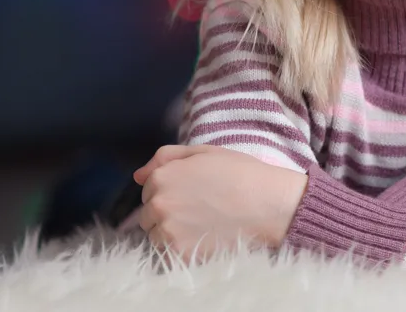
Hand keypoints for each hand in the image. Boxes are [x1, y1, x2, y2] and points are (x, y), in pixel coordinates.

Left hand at [132, 144, 308, 262]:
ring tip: (203, 224)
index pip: (149, 189)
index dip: (171, 190)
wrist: (268, 204)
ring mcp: (167, 230)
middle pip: (148, 214)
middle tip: (200, 209)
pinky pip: (168, 254)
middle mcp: (159, 204)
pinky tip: (205, 237)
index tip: (193, 193)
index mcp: (163, 177)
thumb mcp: (205, 152)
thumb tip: (137, 176)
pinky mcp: (178, 254)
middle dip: (168, 212)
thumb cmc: (241, 174)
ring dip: (172, 232)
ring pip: (156, 236)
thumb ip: (166, 157)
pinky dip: (183, 249)